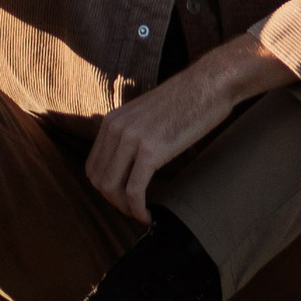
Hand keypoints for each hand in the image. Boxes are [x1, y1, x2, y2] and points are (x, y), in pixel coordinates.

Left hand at [82, 33, 292, 225]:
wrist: (207, 85)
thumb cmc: (184, 101)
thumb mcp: (145, 114)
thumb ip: (130, 133)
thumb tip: (127, 162)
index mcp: (112, 120)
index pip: (92, 166)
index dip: (105, 189)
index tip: (123, 198)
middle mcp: (116, 128)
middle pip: (98, 180)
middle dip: (114, 201)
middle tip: (133, 209)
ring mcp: (132, 139)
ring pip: (111, 188)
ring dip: (124, 208)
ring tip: (141, 213)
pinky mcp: (151, 151)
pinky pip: (134, 191)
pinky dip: (137, 210)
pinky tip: (148, 216)